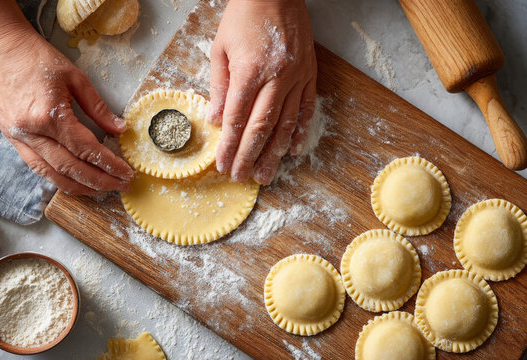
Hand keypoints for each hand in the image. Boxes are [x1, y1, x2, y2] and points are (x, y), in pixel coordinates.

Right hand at [0, 27, 133, 194]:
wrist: (0, 46)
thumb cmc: (38, 58)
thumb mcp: (76, 78)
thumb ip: (98, 108)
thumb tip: (119, 129)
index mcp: (50, 116)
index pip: (86, 150)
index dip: (108, 164)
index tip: (126, 173)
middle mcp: (32, 133)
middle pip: (70, 168)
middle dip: (97, 180)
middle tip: (119, 186)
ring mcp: (18, 138)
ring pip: (50, 173)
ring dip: (77, 186)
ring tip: (99, 190)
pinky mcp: (11, 138)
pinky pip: (35, 165)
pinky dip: (55, 177)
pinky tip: (72, 181)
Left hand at [208, 0, 316, 184]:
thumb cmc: (243, 17)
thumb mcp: (220, 48)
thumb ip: (219, 86)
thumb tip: (216, 121)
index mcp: (249, 71)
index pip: (237, 119)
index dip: (230, 147)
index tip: (224, 166)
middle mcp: (275, 78)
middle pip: (261, 128)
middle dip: (249, 157)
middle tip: (242, 178)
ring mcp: (296, 77)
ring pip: (285, 124)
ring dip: (274, 153)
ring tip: (266, 174)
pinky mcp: (309, 73)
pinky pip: (306, 108)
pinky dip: (300, 131)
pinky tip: (293, 150)